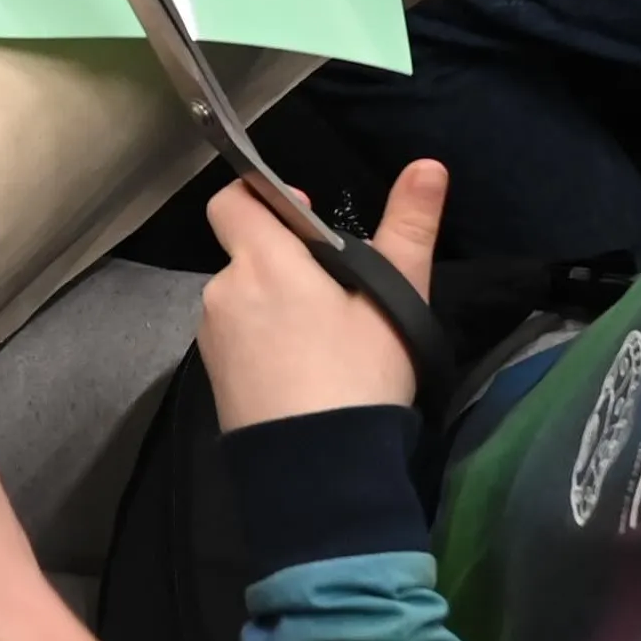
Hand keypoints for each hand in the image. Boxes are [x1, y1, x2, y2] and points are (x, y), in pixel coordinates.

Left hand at [201, 161, 444, 426]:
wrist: (321, 476)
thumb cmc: (359, 376)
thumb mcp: (394, 300)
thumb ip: (408, 227)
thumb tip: (429, 164)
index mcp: (261, 260)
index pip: (233, 200)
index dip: (265, 199)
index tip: (308, 220)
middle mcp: (223, 291)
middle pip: (243, 253)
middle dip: (282, 262)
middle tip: (335, 295)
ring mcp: (212, 340)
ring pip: (242, 300)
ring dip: (273, 306)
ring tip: (325, 342)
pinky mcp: (214, 382)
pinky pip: (237, 342)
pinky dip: (263, 345)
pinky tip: (304, 375)